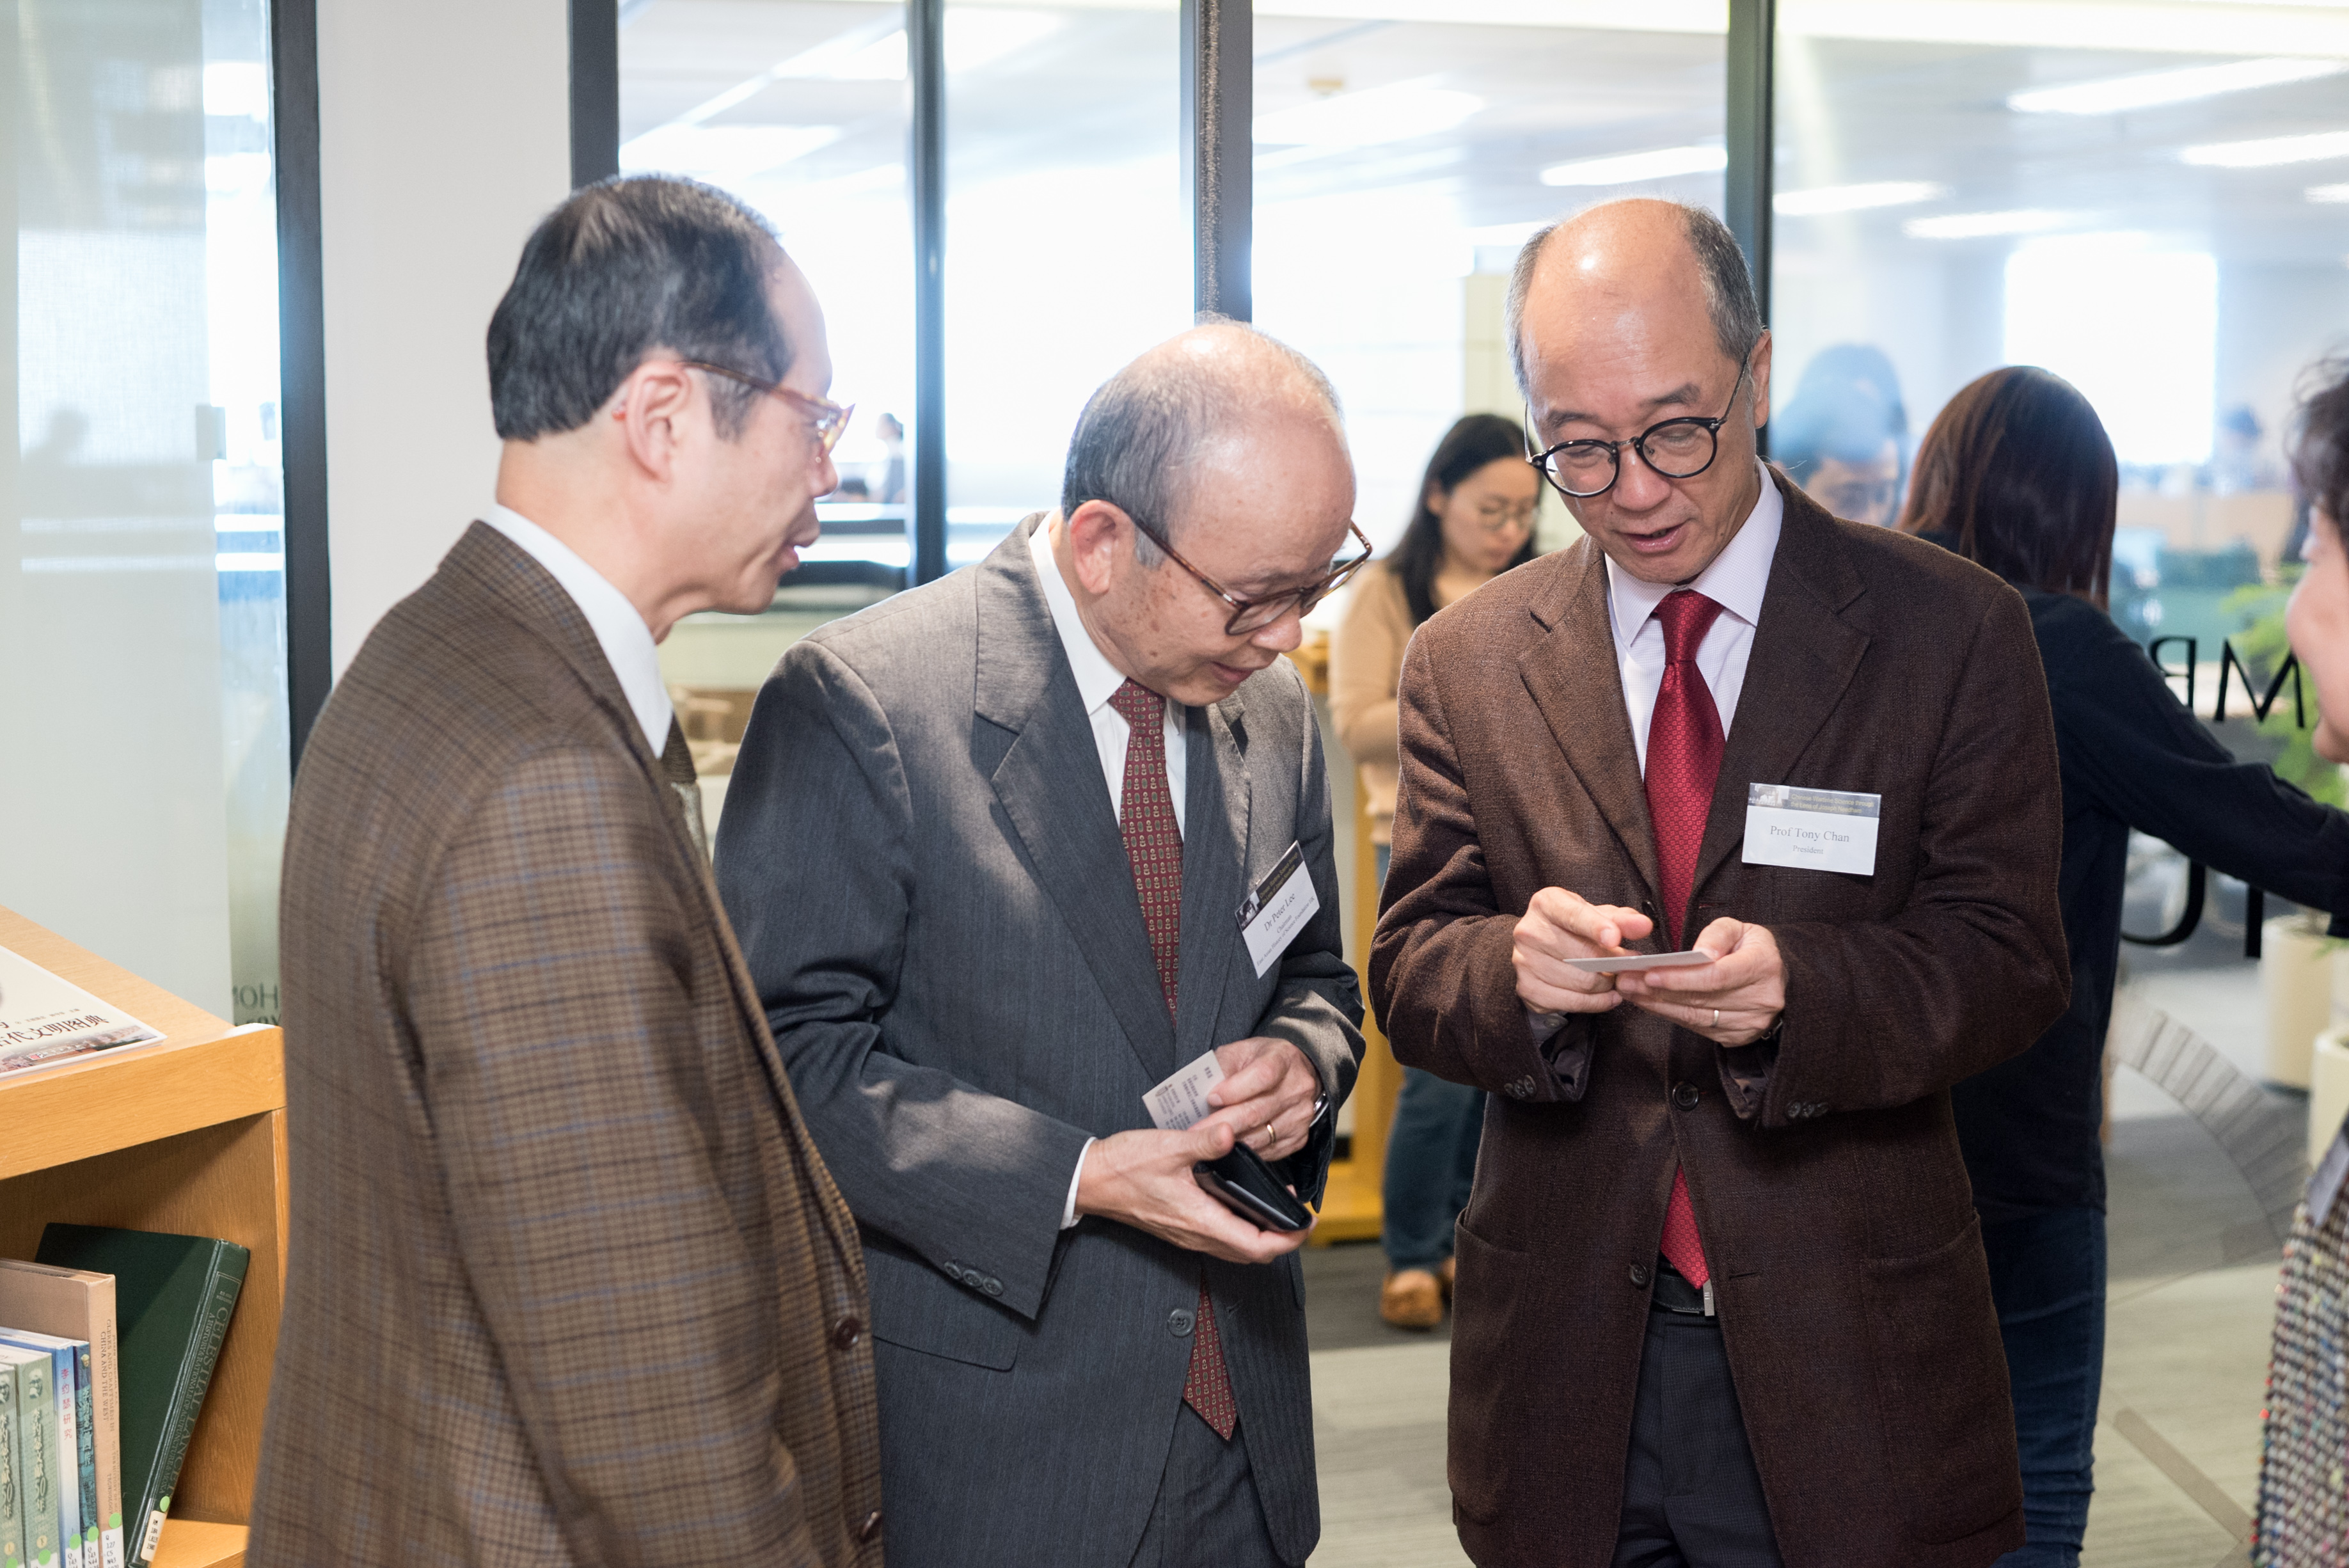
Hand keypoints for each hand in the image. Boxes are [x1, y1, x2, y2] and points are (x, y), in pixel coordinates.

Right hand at [1074, 1121, 1312, 1263]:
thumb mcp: (1169, 1146)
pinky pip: (1221, 1239)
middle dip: (1281, 1239)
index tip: (1306, 1222)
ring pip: (1236, 1249)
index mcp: (1199, 1219)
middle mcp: (1196, 1235)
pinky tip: (1243, 1204)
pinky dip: (1241, 1229)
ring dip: (1262, 1235)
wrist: (1091, 1180)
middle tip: (1299, 1216)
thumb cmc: (1125, 1165)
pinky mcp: (1180, 1229)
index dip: (1288, 1239)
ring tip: (1277, 1208)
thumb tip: (1232, 1132)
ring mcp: (1188, 1235)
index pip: (1256, 1245)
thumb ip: (1205, 1141)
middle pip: (1252, 1254)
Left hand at [1204, 1037, 1321, 1160]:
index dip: (1234, 1089)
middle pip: (1257, 1111)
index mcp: (1283, 1059)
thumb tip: (1200, 1093)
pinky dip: (1244, 1149)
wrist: (1294, 1073)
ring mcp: (1300, 1115)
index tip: (1211, 1098)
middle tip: (1196, 1131)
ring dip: (1229, 1140)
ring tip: (1207, 1138)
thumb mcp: (1239, 1052)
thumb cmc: (1261, 1061)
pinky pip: (1266, 1151)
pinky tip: (1228, 1143)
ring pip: (1259, 1136)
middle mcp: (1297, 1088)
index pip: (1262, 1075)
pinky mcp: (1298, 1138)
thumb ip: (1221, 1068)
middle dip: (1221, 1122)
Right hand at [1512, 887, 1655, 1014]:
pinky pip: (1572, 1002)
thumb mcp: (1597, 915)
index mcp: (1546, 904)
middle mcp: (1530, 931)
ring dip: (1607, 985)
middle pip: (1583, 956)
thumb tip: (1643, 926)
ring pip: (1582, 982)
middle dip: (1613, 964)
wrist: (1541, 946)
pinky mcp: (1527, 987)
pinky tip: (1606, 996)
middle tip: (1626, 966)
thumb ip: (1622, 919)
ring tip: (1614, 979)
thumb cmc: (1573, 928)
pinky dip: (1596, 1003)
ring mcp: (1524, 961)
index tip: (1614, 938)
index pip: (1573, 916)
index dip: (1595, 927)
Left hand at [1612, 918, 1784, 1046]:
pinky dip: (1670, 1015)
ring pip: (1695, 1016)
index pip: (1716, 976)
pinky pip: (1697, 1027)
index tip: (1650, 973)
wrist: (1779, 981)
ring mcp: (1749, 1023)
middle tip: (1625, 980)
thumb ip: (1718, 934)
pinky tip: (1648, 1003)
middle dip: (1658, 990)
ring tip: (1629, 990)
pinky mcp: (1737, 1036)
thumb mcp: (1741, 929)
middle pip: (1701, 999)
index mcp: (1763, 967)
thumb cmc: (1753, 950)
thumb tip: (1701, 952)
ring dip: (1657, 1005)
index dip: (1681, 977)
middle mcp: (1760, 999)